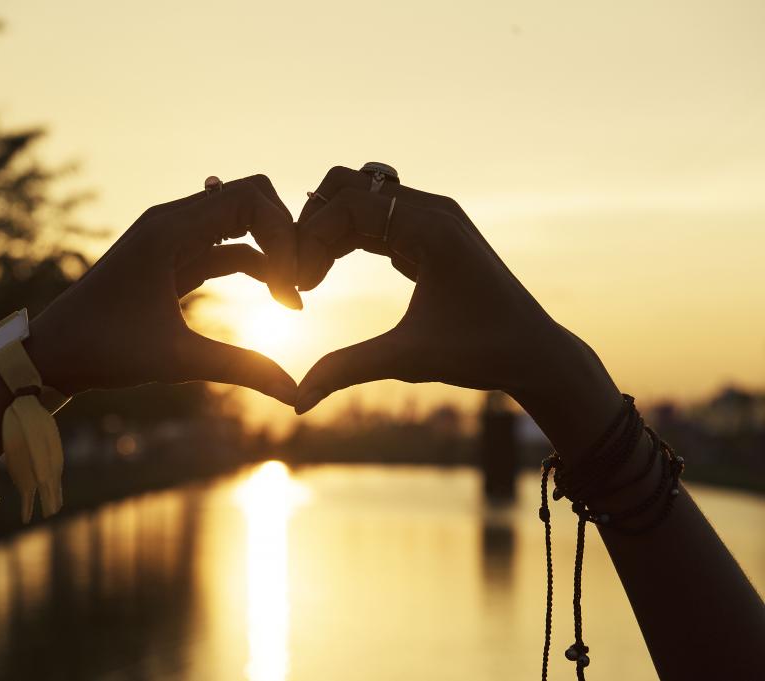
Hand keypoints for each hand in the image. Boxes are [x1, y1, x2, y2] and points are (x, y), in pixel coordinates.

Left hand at [26, 175, 300, 405]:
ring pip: (241, 224)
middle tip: (300, 285)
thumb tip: (296, 393)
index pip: (250, 198)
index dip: (284, 233)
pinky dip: (255, 265)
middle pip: (251, 200)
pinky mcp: (173, 259)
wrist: (52, 353)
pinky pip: (226, 248)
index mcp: (170, 228)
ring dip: (272, 253)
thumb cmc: (103, 350)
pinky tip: (276, 298)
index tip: (293, 285)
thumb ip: (241, 368)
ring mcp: (173, 238)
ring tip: (292, 299)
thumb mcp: (176, 360)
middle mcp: (172, 221)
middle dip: (285, 236)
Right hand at [293, 165, 594, 415]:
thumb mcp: (408, 359)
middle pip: (348, 186)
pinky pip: (374, 218)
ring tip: (309, 278)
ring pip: (358, 198)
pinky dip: (346, 238)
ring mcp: (433, 218)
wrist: (534, 352)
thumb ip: (347, 370)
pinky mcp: (430, 234)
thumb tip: (296, 402)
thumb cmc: (481, 353)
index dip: (312, 238)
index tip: (298, 286)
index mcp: (433, 227)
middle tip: (298, 275)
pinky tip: (328, 274)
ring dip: (327, 230)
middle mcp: (433, 210)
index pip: (350, 204)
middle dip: (313, 225)